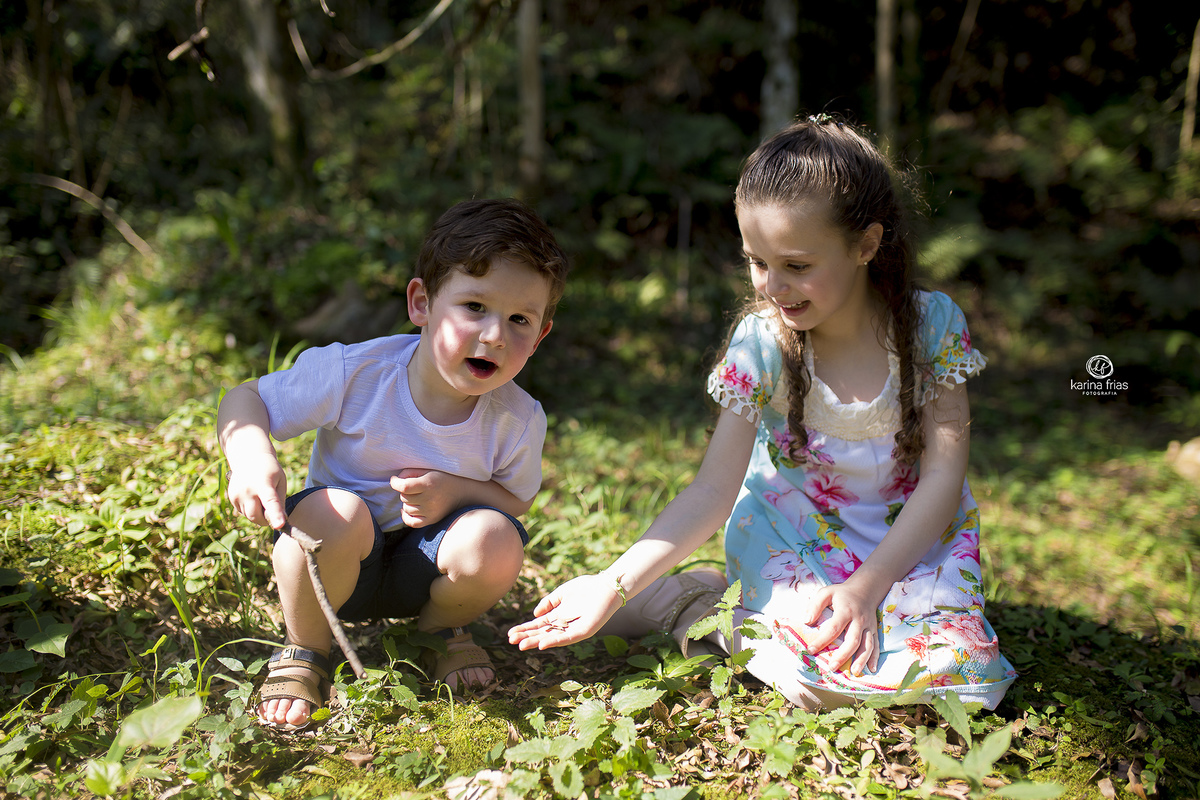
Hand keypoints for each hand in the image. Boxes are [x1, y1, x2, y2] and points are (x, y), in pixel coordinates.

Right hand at [226, 453, 287, 529]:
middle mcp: (248, 490)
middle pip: (256, 516)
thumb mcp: (280, 481)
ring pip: (249, 516)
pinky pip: (243, 512)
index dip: (275, 515)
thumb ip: (281, 502)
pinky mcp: (231, 498)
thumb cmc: (270, 471)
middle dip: (265, 520)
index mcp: (264, 484)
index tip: (280, 525)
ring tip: (262, 498)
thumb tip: (280, 524)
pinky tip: (253, 497)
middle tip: (273, 514)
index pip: (270, 502)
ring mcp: (237, 494)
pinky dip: (250, 510)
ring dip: (258, 514)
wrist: (249, 457)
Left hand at [390, 469, 458, 527]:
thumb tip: (395, 481)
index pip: (404, 487)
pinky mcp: (432, 520)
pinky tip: (407, 510)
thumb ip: (410, 473)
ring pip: (406, 508)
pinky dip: (406, 516)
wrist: (461, 492)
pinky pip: (412, 522)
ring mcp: (431, 511)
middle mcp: (430, 499)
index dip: (395, 483)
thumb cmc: (442, 479)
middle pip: (404, 497)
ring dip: (407, 502)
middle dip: (405, 491)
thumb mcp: (428, 470)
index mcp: (429, 484)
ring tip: (416, 496)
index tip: (395, 480)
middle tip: (414, 488)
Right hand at [507, 574, 624, 649]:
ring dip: (537, 642)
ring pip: (552, 638)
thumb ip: (548, 602)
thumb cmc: (587, 588)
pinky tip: (542, 644)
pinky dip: (554, 641)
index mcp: (558, 616)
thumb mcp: (562, 593)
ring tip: (522, 645)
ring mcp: (574, 629)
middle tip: (511, 641)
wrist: (607, 585)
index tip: (510, 634)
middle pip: (542, 633)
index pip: (538, 625)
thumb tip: (535, 615)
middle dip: (527, 637)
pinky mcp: (585, 631)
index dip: (524, 629)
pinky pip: (568, 638)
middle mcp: (565, 625)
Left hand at [801, 577, 882, 676]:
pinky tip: (871, 669)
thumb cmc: (841, 594)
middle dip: (843, 655)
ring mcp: (869, 626)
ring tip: (854, 673)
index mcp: (846, 610)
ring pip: (867, 645)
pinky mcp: (874, 631)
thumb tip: (807, 622)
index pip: (834, 628)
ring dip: (861, 659)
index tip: (810, 650)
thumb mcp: (826, 592)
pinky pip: (876, 645)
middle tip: (832, 667)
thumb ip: (815, 605)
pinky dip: (875, 658)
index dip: (822, 640)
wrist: (864, 589)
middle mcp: (859, 620)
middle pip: (853, 639)